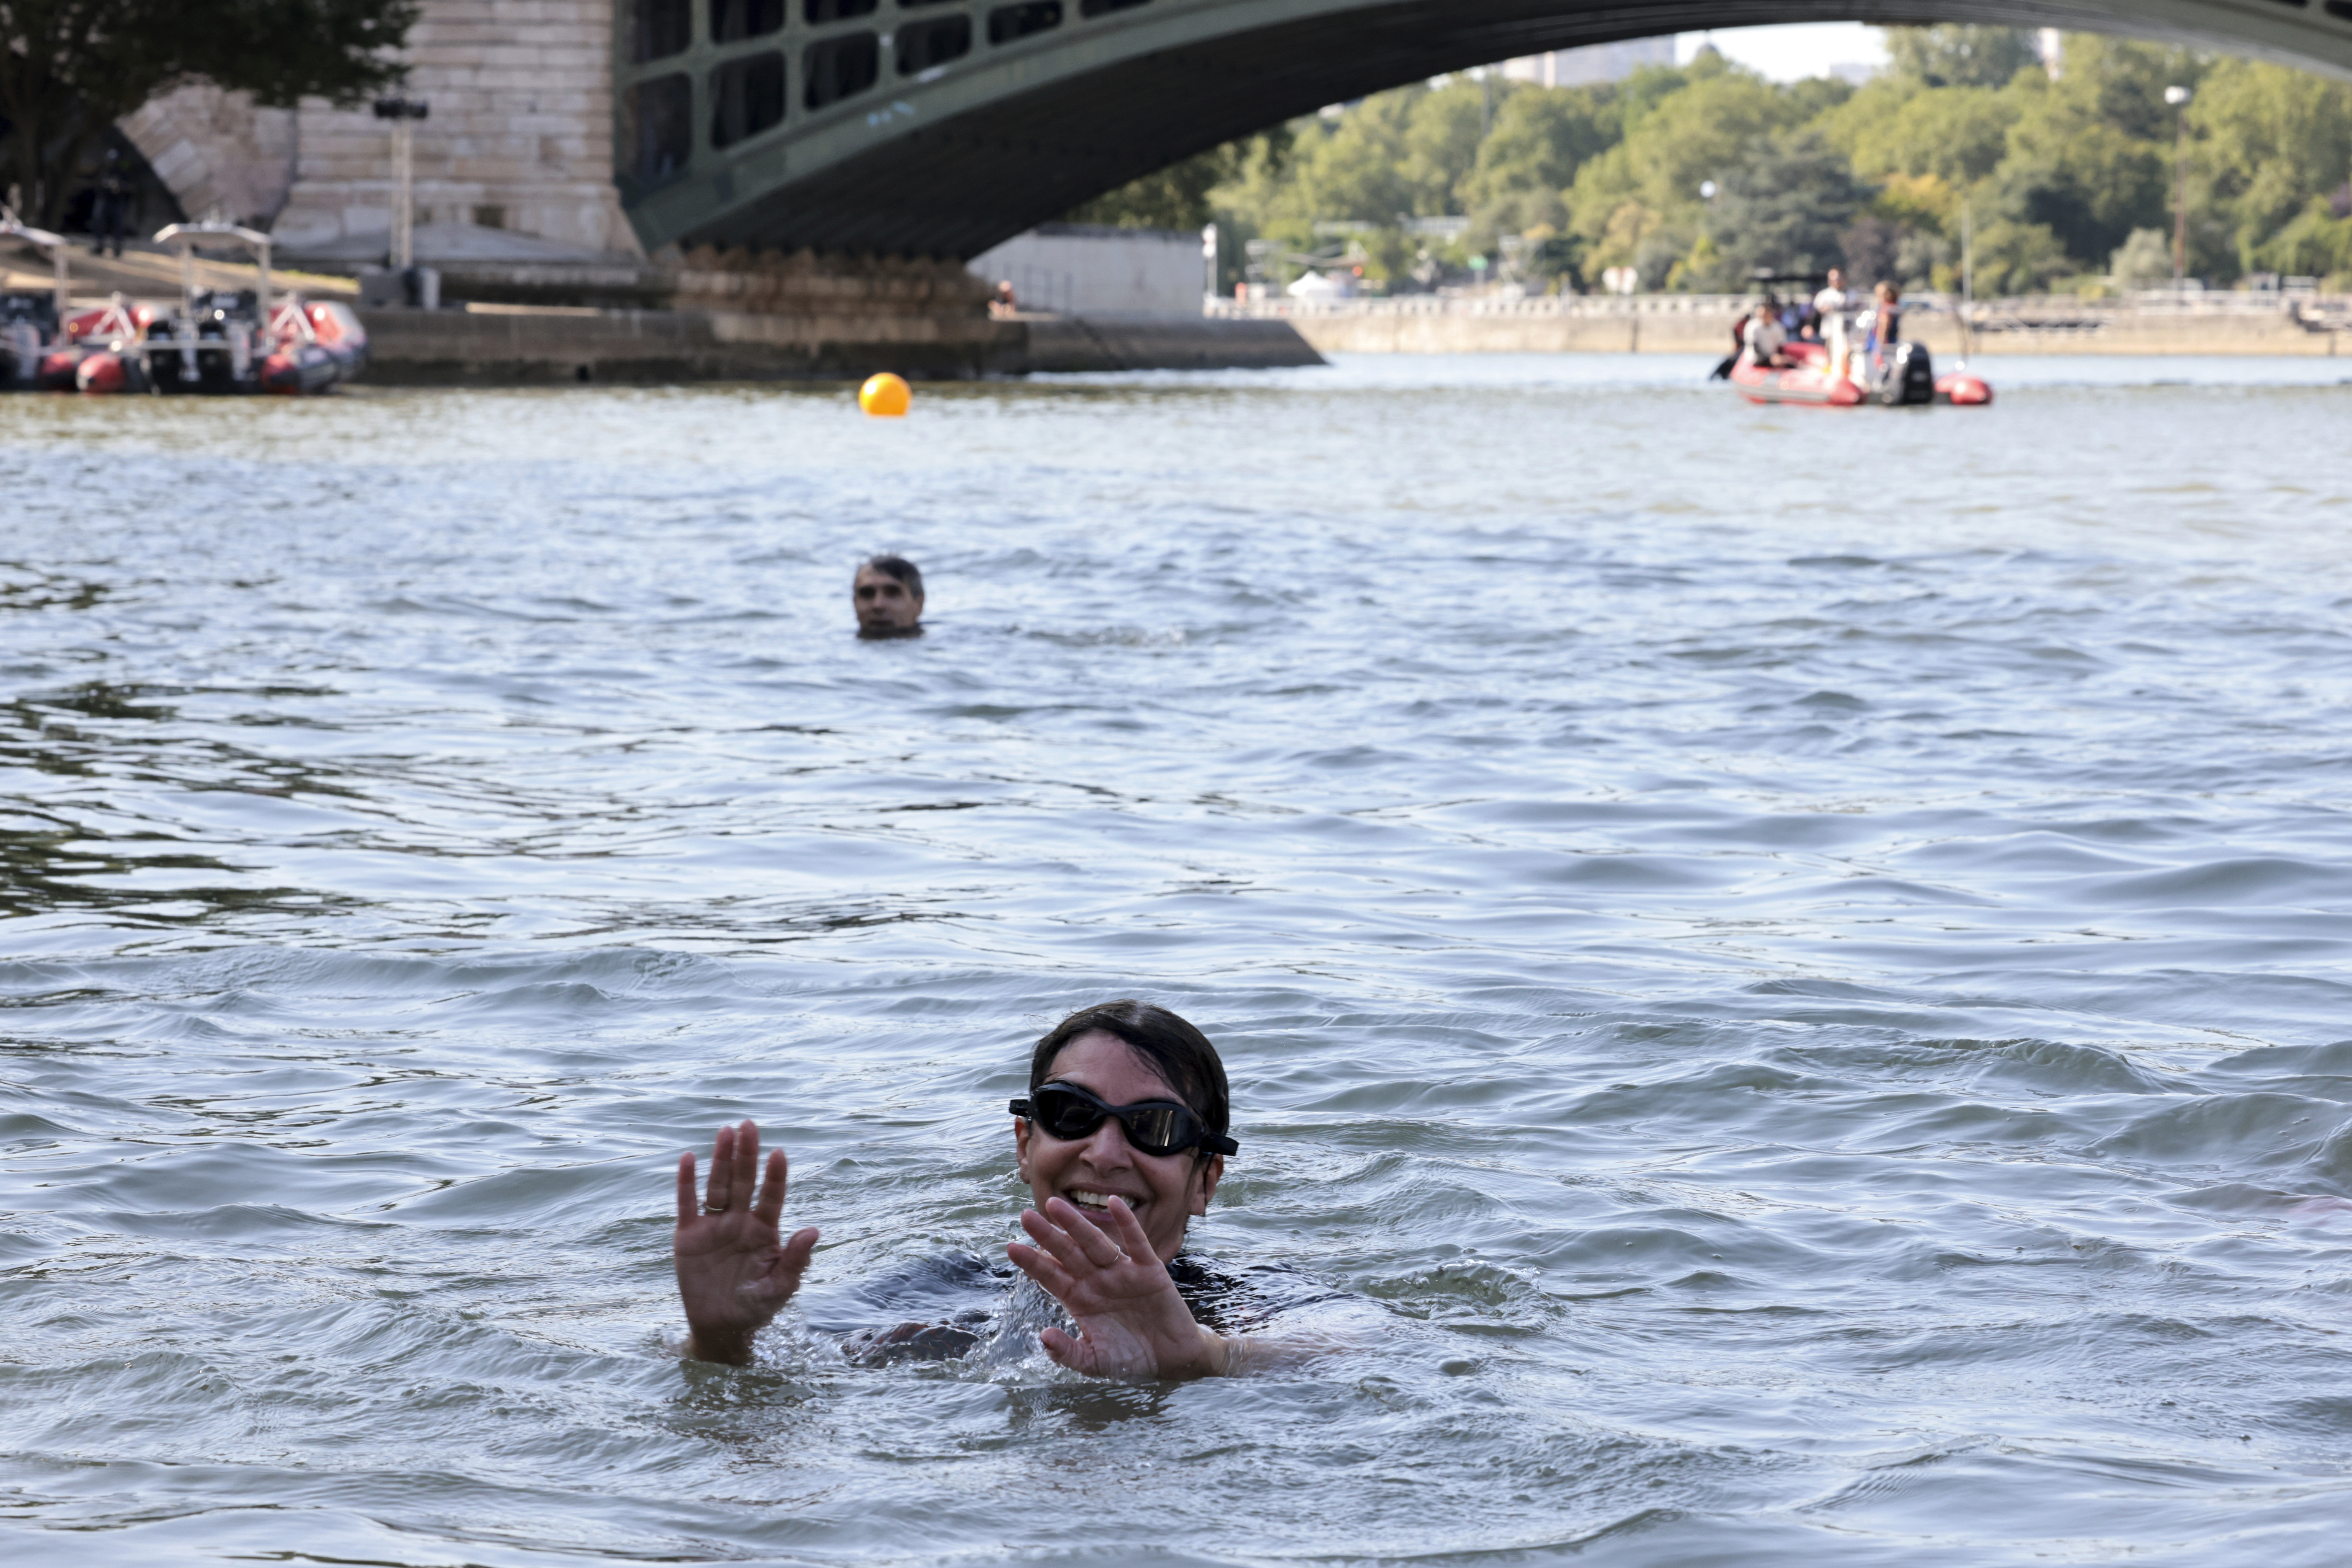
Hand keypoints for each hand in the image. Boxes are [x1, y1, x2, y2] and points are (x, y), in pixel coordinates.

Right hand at [673, 1119, 817, 1365]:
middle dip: (747, 1154)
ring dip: (721, 1159)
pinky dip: (686, 1182)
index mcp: (764, 1231)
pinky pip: (687, 1203)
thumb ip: (795, 1260)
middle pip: (744, 1182)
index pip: (771, 1197)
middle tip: (749, 1125)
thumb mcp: (780, 1288)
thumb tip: (814, 1229)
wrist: (721, 1328)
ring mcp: (713, 1226)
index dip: (775, 1176)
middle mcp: (740, 1222)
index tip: (779, 1153)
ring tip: (726, 1131)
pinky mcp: (688, 1235)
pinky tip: (689, 1158)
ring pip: (717, 1185)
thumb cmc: (756, 1308)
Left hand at [1007, 1196, 1226, 1379]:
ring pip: (1095, 1243)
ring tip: (1055, 1205)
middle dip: (1047, 1236)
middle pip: (1068, 1253)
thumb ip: (1068, 1353)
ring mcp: (1121, 1272)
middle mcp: (1096, 1280)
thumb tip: (1043, 1337)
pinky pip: (1136, 1242)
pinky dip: (1127, 1223)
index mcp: (1080, 1299)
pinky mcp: (1148, 1269)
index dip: (1033, 1262)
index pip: (1051, 1276)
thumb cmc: (1129, 1359)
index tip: (1011, 1247)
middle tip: (1025, 1216)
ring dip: (1076, 1224)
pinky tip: (1114, 1203)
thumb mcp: (1095, 1362)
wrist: (1171, 1359)